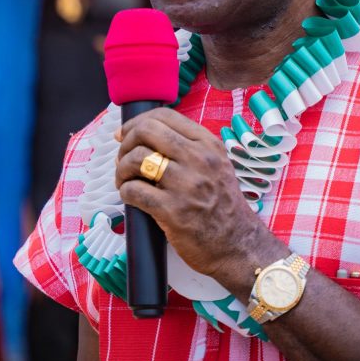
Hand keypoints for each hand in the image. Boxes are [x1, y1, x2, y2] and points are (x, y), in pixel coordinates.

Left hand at [114, 107, 285, 285]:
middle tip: (123, 159)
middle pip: (146, 132)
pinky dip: (125, 192)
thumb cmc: (222, 205)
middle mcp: (199, 160)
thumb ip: (188, 148)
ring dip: (121, 170)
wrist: (238, 245)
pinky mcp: (173, 211)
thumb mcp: (216, 165)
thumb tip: (143, 136)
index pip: (164, 116)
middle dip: (126, 143)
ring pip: (136, 159)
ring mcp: (186, 185)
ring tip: (124, 181)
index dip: (137, 122)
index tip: (125, 134)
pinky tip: (130, 196)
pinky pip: (134, 191)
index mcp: (208, 145)